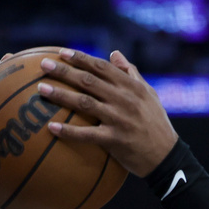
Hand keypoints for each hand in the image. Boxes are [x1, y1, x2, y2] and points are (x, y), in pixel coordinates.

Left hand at [35, 48, 176, 176]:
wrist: (166, 156)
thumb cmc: (156, 124)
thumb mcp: (149, 94)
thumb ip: (131, 73)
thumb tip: (114, 53)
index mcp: (131, 87)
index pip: (101, 67)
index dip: (80, 58)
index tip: (61, 52)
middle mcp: (124, 100)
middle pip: (88, 81)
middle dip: (64, 71)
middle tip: (43, 64)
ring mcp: (119, 119)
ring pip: (84, 103)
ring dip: (61, 95)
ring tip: (41, 89)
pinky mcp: (115, 140)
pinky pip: (87, 134)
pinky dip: (69, 131)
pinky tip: (51, 128)